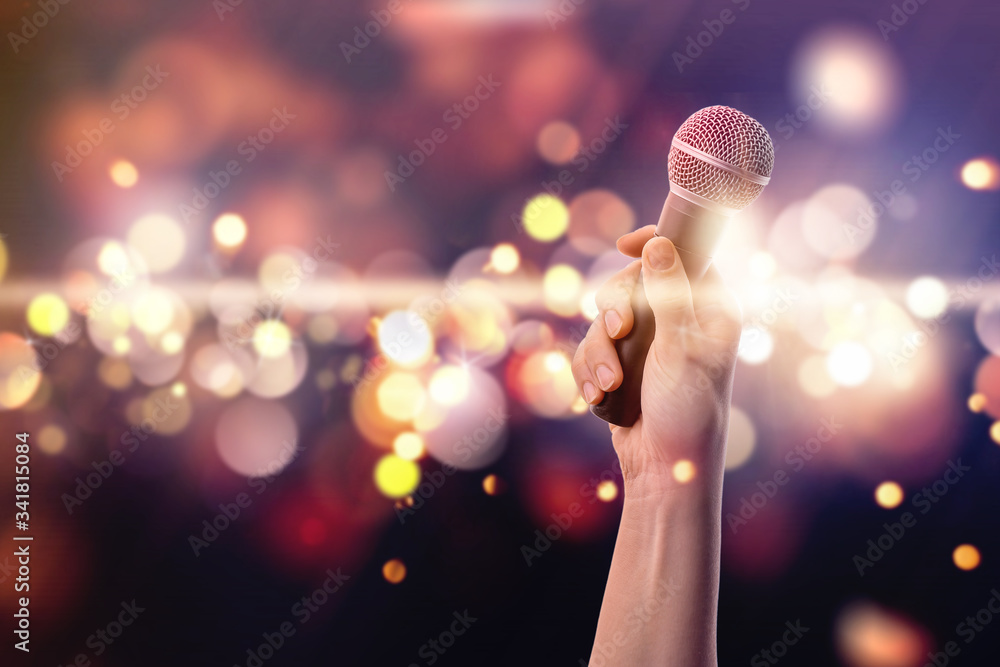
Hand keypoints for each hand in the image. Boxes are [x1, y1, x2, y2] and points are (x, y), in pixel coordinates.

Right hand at [571, 226, 742, 493]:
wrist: (666, 469)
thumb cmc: (687, 410)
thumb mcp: (679, 348)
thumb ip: (668, 294)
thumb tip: (660, 243)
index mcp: (708, 309)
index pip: (682, 254)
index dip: (652, 244)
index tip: (625, 246)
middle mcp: (678, 320)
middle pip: (629, 284)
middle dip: (614, 311)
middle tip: (619, 332)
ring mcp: (647, 344)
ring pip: (602, 320)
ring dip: (599, 353)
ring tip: (610, 385)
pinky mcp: (621, 365)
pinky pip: (589, 350)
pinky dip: (590, 373)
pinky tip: (602, 399)